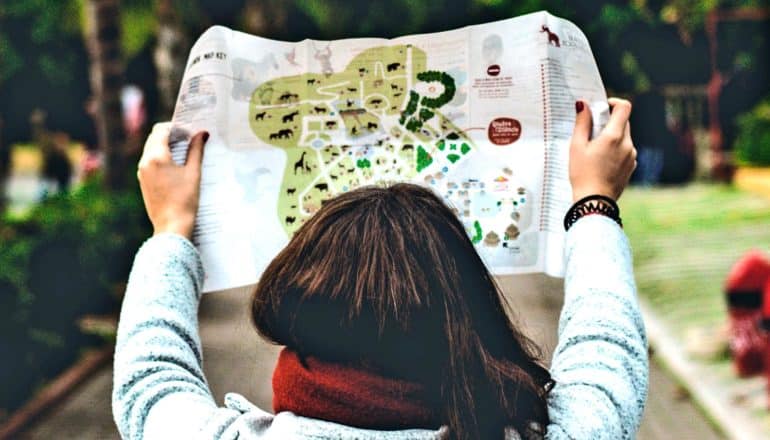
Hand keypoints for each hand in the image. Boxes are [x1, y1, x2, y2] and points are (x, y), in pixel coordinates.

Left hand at [137, 123, 207, 239]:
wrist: (172, 225)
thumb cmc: (185, 200)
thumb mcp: (193, 172)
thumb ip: (196, 150)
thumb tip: (201, 134)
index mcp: (156, 157)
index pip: (161, 130)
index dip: (176, 128)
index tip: (190, 133)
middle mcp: (145, 161)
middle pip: (155, 137)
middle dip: (171, 135)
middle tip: (188, 139)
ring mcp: (142, 172)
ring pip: (151, 149)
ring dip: (165, 145)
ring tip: (183, 152)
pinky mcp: (143, 181)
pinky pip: (150, 161)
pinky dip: (161, 157)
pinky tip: (175, 165)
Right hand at [569, 98, 636, 201]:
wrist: (595, 202)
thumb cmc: (582, 174)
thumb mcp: (576, 147)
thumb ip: (582, 123)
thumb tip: (583, 105)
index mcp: (614, 136)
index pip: (624, 107)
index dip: (613, 102)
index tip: (602, 108)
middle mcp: (628, 144)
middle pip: (623, 121)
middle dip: (609, 121)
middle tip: (592, 131)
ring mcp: (632, 156)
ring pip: (624, 137)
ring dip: (612, 137)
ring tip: (595, 151)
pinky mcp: (632, 166)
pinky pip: (625, 151)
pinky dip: (616, 150)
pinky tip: (602, 162)